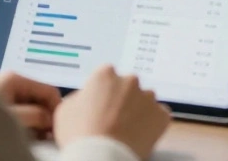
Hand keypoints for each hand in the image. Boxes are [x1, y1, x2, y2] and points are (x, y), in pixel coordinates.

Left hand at [0, 72, 61, 138]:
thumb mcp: (13, 116)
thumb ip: (35, 115)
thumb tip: (50, 119)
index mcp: (16, 79)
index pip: (49, 90)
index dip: (57, 108)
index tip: (59, 127)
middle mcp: (11, 82)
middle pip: (40, 97)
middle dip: (46, 115)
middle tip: (48, 134)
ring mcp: (4, 91)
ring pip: (31, 105)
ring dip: (36, 120)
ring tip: (37, 135)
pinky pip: (20, 109)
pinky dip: (26, 120)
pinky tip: (25, 132)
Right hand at [54, 65, 170, 159]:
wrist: (101, 157)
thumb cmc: (80, 135)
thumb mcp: (65, 110)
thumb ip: (79, 97)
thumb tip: (86, 98)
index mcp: (106, 74)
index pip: (106, 76)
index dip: (103, 92)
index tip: (100, 105)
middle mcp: (130, 81)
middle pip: (127, 87)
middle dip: (122, 99)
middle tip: (113, 119)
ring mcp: (148, 97)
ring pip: (144, 101)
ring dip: (138, 111)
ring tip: (126, 130)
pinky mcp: (161, 115)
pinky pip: (158, 116)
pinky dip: (152, 124)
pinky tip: (139, 135)